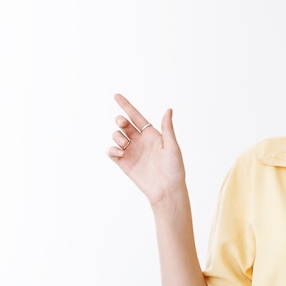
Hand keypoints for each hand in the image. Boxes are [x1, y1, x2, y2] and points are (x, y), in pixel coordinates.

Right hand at [107, 93, 185, 207]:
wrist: (166, 191)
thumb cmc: (174, 169)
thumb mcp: (172, 147)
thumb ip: (167, 128)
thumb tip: (169, 109)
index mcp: (152, 135)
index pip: (136, 117)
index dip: (126, 106)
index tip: (116, 95)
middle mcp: (140, 141)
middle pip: (124, 124)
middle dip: (120, 120)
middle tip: (122, 123)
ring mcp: (131, 152)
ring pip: (116, 136)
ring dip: (117, 136)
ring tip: (124, 145)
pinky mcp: (124, 163)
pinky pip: (111, 151)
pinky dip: (112, 149)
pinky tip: (120, 153)